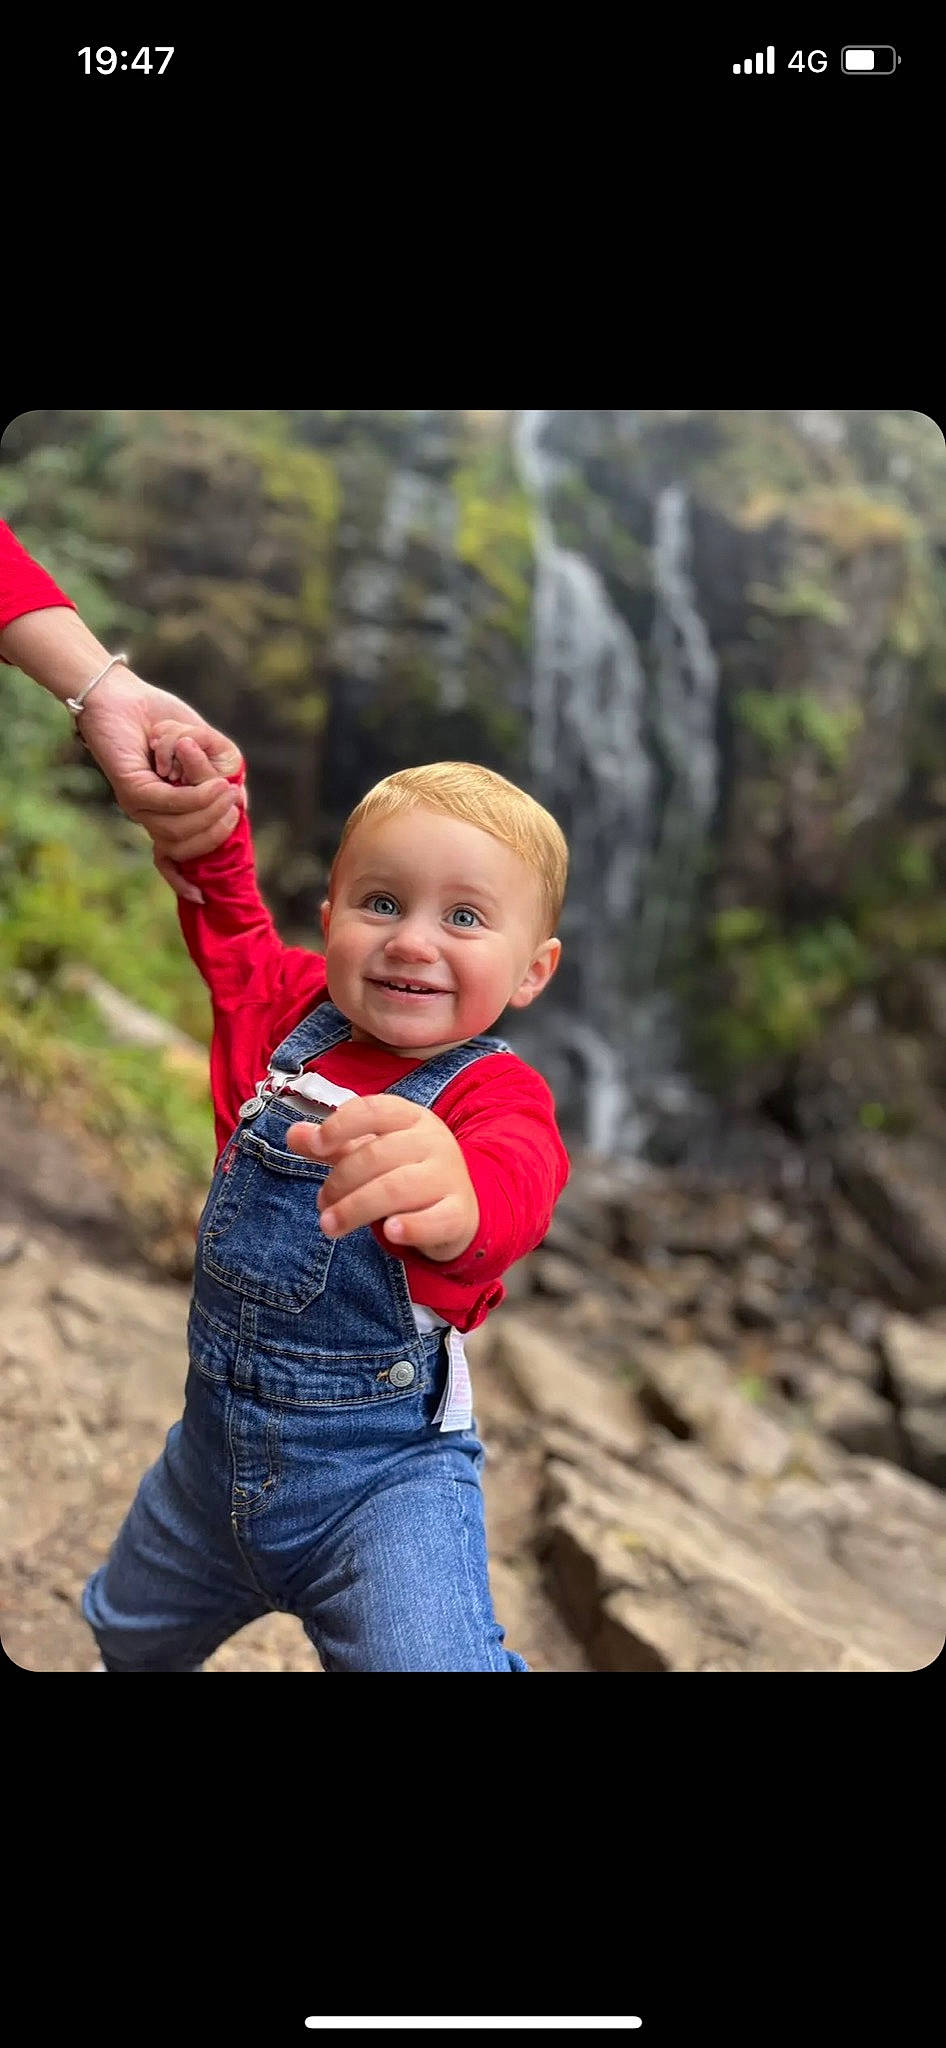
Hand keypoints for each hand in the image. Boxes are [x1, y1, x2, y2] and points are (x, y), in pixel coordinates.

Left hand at [77, 675, 245, 897]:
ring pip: (179, 828)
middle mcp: (147, 816)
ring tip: (228, 788)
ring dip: (211, 811)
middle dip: (219, 830)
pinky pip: (170, 804)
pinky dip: (197, 797)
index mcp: (162, 814)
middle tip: (236, 804)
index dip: (188, 878)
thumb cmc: (158, 718)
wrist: (119, 694)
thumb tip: (241, 803)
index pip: (171, 861)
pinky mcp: (132, 788)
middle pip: (186, 846)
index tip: (214, 871)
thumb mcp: (200, 746)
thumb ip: (219, 773)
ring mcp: (137, 806)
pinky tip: (216, 786)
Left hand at [285, 1096, 479, 1262]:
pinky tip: (390, 1232)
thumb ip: (333, 1145)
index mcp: (411, 1118)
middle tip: (322, 1205)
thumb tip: (292, 1135)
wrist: (458, 1207)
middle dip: (340, 1181)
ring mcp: (449, 1176)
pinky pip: (436, 1219)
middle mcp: (434, 1141)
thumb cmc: (406, 1172)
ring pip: (398, 1188)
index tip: (315, 1146)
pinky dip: (412, 1227)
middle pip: (378, 1154)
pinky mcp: (459, 1213)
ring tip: (330, 1226)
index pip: (374, 1109)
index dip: (341, 1125)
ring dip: (356, 1208)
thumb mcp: (370, 1152)